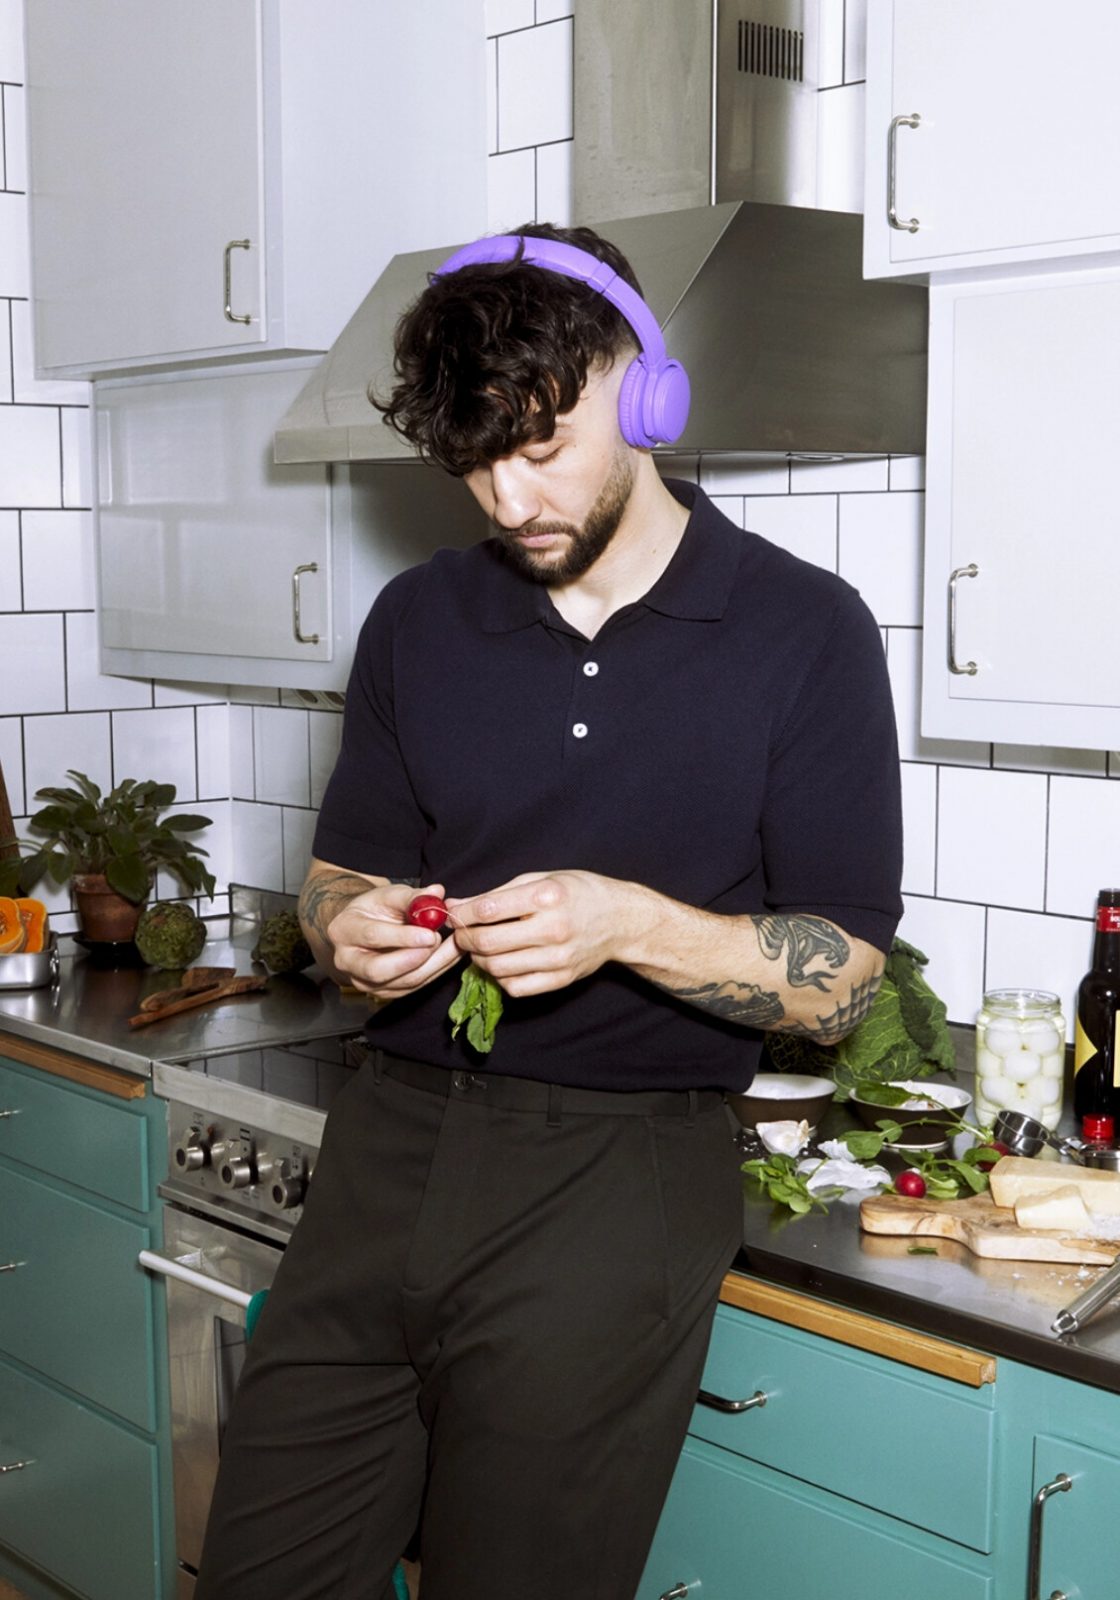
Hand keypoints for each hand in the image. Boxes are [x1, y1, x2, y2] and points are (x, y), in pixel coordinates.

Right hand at [327, 882, 461, 999]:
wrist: (366, 928)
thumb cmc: (376, 909)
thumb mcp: (389, 895)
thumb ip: (412, 896)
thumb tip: (437, 893)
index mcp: (343, 930)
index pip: (372, 937)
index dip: (403, 937)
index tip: (430, 933)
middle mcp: (347, 961)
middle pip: (380, 970)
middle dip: (415, 958)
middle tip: (438, 941)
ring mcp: (364, 981)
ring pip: (402, 982)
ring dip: (433, 965)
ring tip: (454, 945)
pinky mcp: (384, 992)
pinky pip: (414, 987)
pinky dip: (436, 972)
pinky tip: (450, 956)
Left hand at [448, 871, 642, 997]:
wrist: (620, 920)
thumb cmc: (577, 893)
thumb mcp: (539, 880)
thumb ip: (496, 894)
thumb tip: (454, 905)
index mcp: (547, 896)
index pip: (488, 910)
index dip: (462, 915)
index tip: (453, 915)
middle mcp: (553, 928)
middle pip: (488, 943)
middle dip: (465, 940)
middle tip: (462, 935)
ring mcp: (558, 958)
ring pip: (497, 968)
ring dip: (479, 960)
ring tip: (481, 949)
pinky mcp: (562, 979)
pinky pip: (516, 987)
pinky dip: (500, 978)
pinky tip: (502, 964)